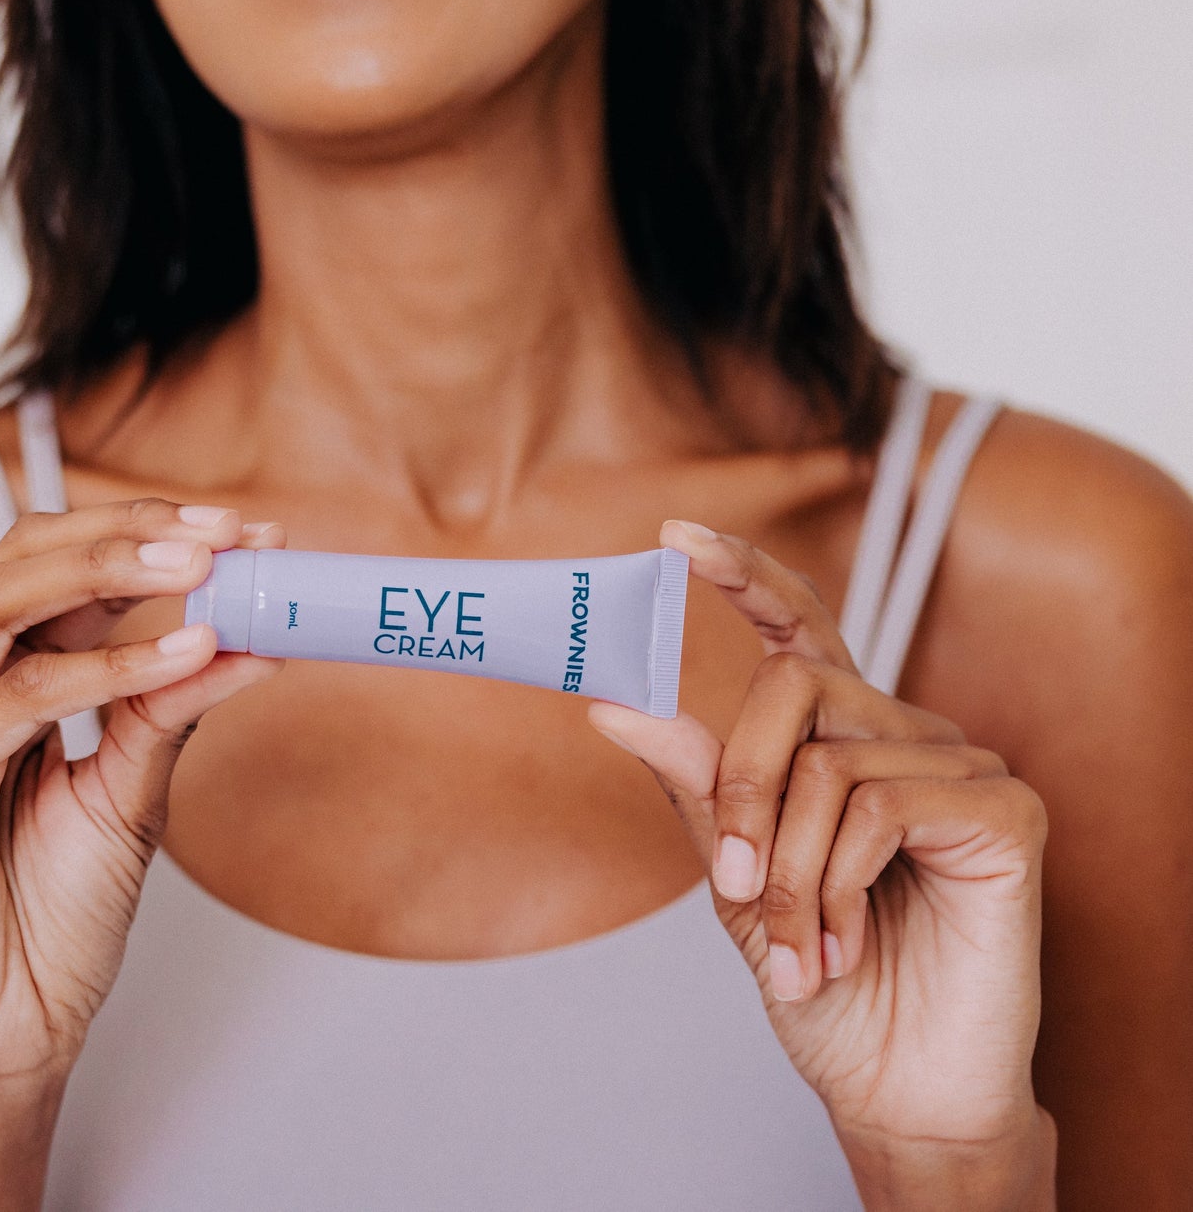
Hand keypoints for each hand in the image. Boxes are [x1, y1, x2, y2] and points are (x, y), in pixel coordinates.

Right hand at [0, 500, 282, 1097]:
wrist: (12, 1027)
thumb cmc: (55, 909)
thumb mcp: (135, 786)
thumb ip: (174, 704)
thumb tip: (252, 633)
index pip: (58, 560)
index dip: (148, 533)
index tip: (246, 530)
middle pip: (25, 556)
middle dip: (133, 532)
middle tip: (227, 531)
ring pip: (6, 602)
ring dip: (114, 572)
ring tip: (207, 567)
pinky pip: (19, 698)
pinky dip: (108, 668)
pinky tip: (185, 652)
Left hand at [589, 522, 1049, 1190]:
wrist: (893, 1083)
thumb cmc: (820, 974)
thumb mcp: (738, 875)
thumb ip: (697, 785)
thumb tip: (614, 704)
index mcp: (841, 737)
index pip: (800, 625)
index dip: (744, 573)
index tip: (674, 537)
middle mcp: (902, 733)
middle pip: (793, 683)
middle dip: (741, 789)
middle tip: (733, 883)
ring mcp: (960, 765)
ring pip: (827, 759)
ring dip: (785, 870)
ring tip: (795, 947)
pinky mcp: (1004, 810)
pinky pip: (879, 803)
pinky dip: (835, 881)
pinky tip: (842, 939)